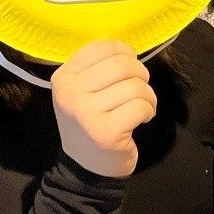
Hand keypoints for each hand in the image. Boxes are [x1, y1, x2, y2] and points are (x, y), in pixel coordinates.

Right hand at [51, 40, 156, 177]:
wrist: (86, 166)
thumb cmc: (91, 121)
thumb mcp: (83, 90)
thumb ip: (98, 66)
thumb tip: (128, 48)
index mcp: (64, 77)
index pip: (104, 46)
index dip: (125, 53)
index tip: (128, 69)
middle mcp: (70, 93)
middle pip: (123, 64)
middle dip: (140, 74)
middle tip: (138, 90)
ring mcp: (85, 113)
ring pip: (135, 86)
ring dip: (148, 96)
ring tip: (140, 107)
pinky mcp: (105, 132)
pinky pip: (141, 106)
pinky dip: (149, 110)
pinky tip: (141, 119)